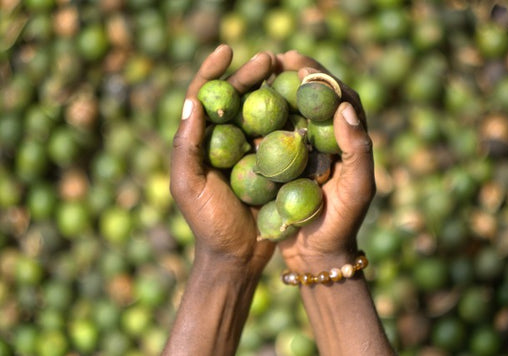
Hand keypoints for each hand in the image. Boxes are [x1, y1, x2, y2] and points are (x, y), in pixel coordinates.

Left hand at [170, 45, 275, 271]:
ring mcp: (248, 152)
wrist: (238, 257)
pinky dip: (289, 118)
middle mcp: (223, 142)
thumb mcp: (188, 186)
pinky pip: (280, 136)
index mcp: (200, 143)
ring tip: (288, 71)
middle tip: (269, 58)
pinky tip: (303, 103)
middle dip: (249, 74)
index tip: (228, 49)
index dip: (212, 70)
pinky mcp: (270, 165)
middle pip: (234, 98)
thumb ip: (185, 147)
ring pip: (259, 113)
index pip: (202, 97)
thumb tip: (192, 101)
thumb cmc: (209, 224)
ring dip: (272, 90)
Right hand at [275, 50, 375, 269]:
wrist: (318, 253)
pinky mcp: (287, 161)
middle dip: (296, 73)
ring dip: (276, 89)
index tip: (299, 64)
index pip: (339, 96)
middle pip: (314, 96)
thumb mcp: (358, 189)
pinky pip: (274, 132)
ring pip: (292, 110)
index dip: (321, 76)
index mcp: (350, 138)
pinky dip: (262, 116)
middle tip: (274, 59)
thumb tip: (344, 106)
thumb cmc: (342, 223)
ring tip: (258, 73)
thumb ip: (358, 149)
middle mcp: (328, 138)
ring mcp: (307, 149)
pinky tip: (245, 106)